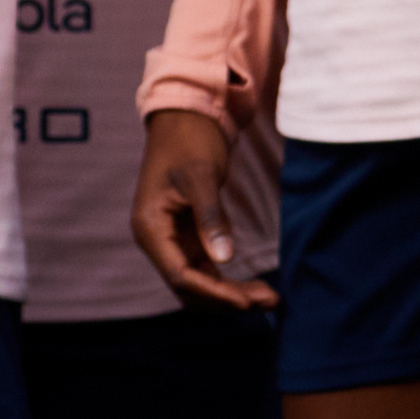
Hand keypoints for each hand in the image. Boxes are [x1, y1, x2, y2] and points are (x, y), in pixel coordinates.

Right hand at [132, 106, 278, 313]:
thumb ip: (211, 219)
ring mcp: (170, 239)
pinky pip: (205, 268)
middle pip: (189, 286)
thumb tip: (223, 259)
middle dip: (226, 298)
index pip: (180, 275)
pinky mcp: (186, 235)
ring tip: (269, 298)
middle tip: (269, 301)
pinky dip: (227, 280)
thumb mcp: (201, 178)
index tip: (247, 301)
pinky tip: (254, 286)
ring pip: (198, 281)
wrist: (185, 117)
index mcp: (150, 228)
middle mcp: (156, 240)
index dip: (214, 292)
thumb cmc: (190, 142)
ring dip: (230, 293)